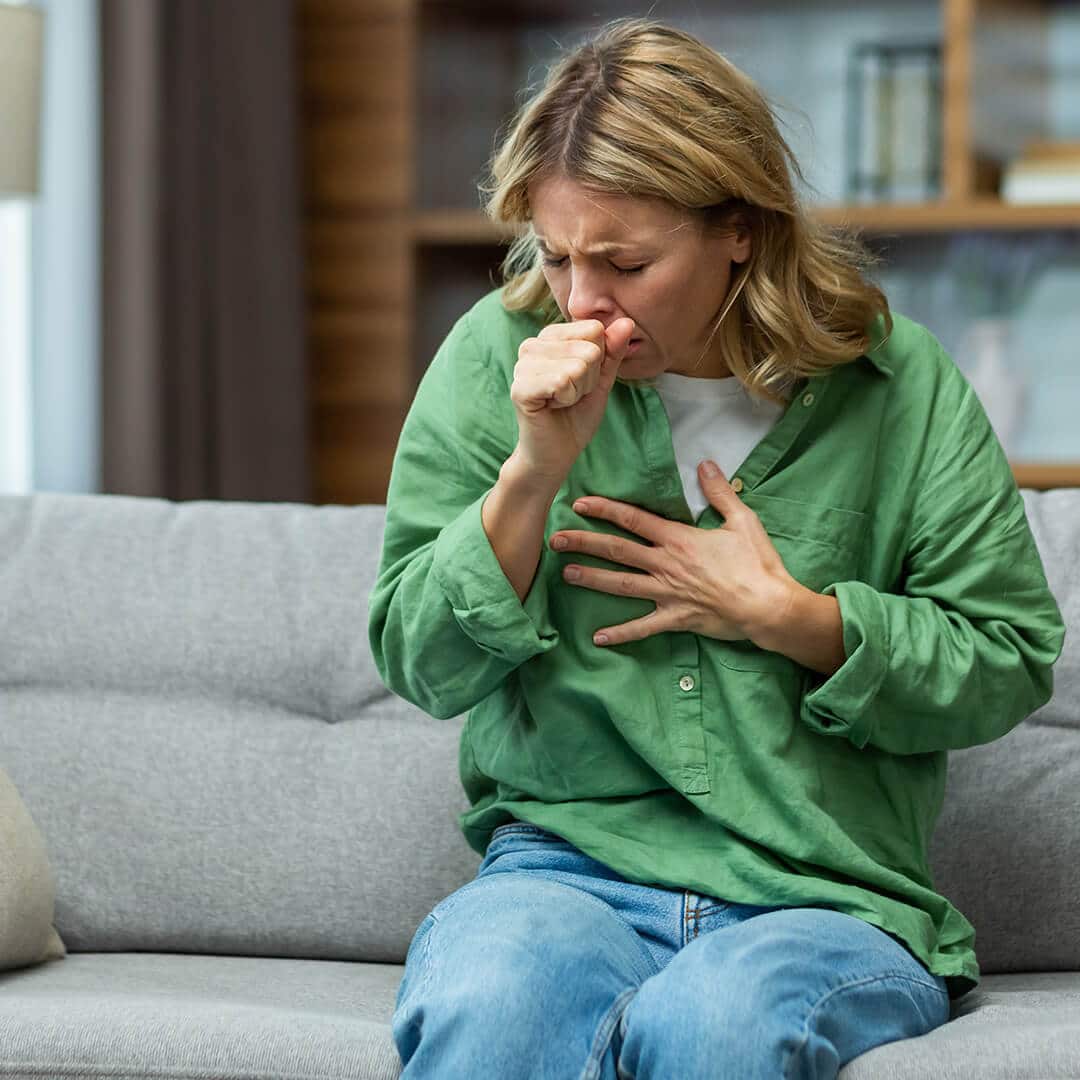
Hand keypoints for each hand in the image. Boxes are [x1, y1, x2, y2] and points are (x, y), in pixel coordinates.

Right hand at [511, 317, 636, 481]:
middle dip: (589, 379)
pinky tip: (552, 407)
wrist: (556, 453)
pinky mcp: (520, 387)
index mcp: (550, 337)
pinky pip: (562, 381)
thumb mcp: (602, 379)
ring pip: (577, 366)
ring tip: (562, 402)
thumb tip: (626, 322)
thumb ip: (613, 351)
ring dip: (578, 391)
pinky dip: (566, 399)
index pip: (594, 329)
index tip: (581, 380)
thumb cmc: (576, 414)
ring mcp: (522, 365)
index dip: (597, 361)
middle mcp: (532, 345)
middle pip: (589, 349)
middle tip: (571, 395)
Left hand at [549, 461, 798, 646]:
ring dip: (592, 579)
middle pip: (617, 550)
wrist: (768, 605)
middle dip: (584, 543)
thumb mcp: (742, 520)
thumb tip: (705, 464)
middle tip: (555, 540)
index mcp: (679, 539)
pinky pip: (643, 627)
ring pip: (621, 585)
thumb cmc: (757, 563)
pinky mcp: (676, 618)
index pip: (633, 520)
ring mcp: (668, 593)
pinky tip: (598, 637)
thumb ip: (720, 492)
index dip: (604, 510)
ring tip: (566, 574)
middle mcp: (666, 564)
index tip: (579, 504)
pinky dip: (621, 633)